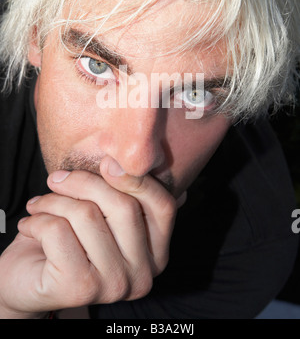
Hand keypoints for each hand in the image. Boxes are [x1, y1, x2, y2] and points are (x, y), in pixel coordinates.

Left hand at [0, 156, 176, 317]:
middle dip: (82, 182)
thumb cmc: (66, 238)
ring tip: (38, 205)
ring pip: (87, 215)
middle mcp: (142, 274)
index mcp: (155, 253)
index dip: (138, 179)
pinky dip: (36, 220)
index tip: (106, 161)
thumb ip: (116, 191)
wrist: (26, 279)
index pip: (163, 207)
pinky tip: (29, 226)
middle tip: (56, 179)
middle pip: (124, 206)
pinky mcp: (81, 289)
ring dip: (53, 201)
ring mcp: (115, 285)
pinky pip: (58, 231)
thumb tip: (121, 159)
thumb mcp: (99, 211)